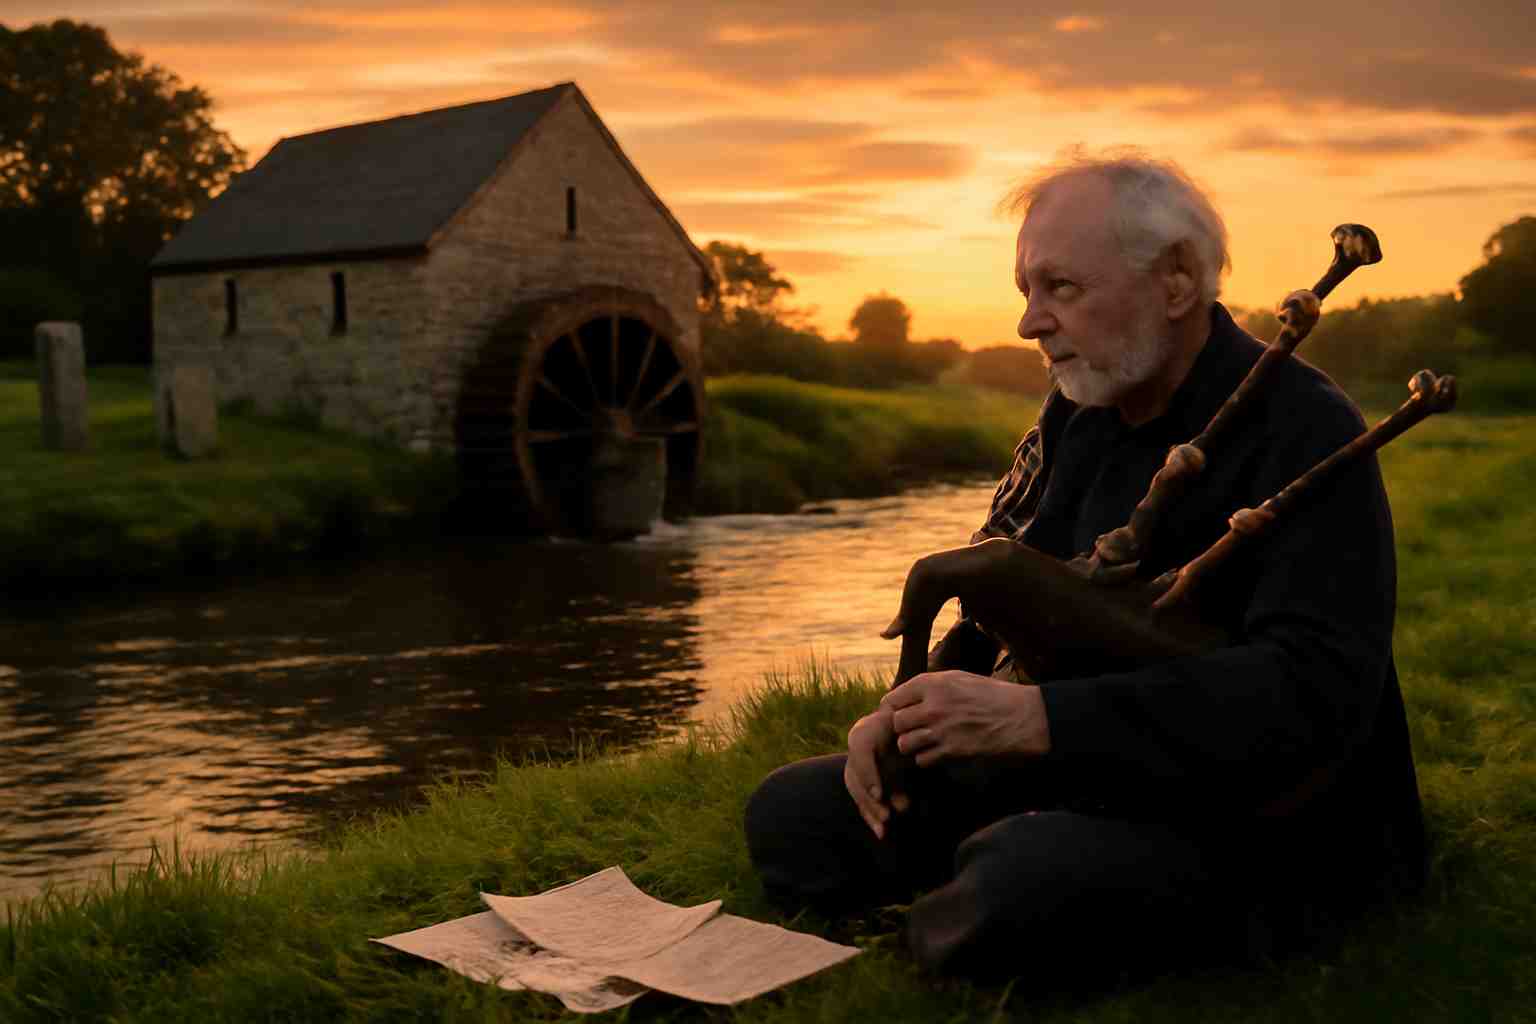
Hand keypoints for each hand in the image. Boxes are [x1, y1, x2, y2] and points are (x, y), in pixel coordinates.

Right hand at [843, 708, 909, 839]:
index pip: (860, 750)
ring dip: (870, 811)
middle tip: (886, 817)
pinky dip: (871, 816)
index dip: (868, 774)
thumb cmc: (914, 725)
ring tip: (884, 829)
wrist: (910, 728)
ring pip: (857, 790)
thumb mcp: (915, 726)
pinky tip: (881, 832)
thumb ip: (916, 738)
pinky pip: (863, 798)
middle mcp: (857, 748)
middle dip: (869, 799)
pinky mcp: (866, 778)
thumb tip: (923, 750)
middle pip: (854, 776)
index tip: (879, 795)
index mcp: (866, 730)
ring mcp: (858, 763)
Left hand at [881, 670, 1050, 767]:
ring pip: (905, 744)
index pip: (893, 699)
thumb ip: (931, 686)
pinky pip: (922, 760)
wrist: (1022, 718)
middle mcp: (933, 706)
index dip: (893, 709)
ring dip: (913, 746)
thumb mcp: (959, 678)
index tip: (901, 715)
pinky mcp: (951, 752)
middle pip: (896, 723)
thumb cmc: (992, 696)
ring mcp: (941, 731)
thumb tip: (905, 697)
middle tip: (915, 730)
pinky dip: (928, 759)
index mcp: (934, 684)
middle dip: (904, 728)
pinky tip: (940, 752)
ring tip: (927, 742)